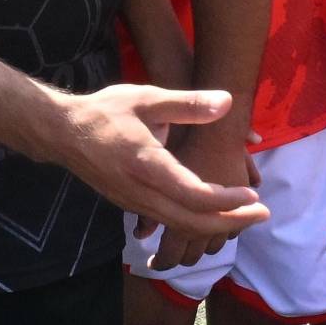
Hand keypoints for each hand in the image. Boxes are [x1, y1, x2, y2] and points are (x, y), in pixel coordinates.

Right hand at [56, 83, 266, 240]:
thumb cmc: (106, 111)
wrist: (63, 133)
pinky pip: (167, 223)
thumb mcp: (147, 98)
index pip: (193, 195)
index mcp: (147, 165)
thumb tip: (226, 103)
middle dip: (230, 223)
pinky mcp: (130, 205)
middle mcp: (140, 192)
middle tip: (262, 215)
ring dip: (213, 226)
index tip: (253, 197)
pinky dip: (193, 224)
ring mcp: (133, 203)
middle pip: (190, 222)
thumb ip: (188, 103)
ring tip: (244, 217)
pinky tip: (210, 216)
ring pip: (178, 226)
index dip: (226, 201)